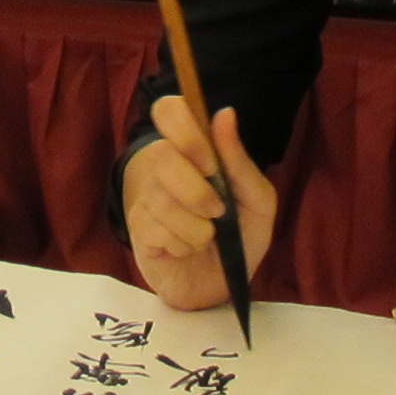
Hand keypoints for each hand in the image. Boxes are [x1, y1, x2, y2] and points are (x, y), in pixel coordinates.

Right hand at [122, 96, 279, 314]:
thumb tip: (225, 114)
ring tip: (207, 237)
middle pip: (162, 155)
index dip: (185, 130)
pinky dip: (183, 243)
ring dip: (197, 226)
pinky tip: (186, 248)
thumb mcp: (257, 201)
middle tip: (217, 210)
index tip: (210, 162)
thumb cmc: (240, 234)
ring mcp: (146, 198)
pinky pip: (156, 229)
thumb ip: (240, 161)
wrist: (225, 284)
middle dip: (197, 189)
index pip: (168, 110)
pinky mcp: (139, 230)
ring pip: (163, 200)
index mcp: (192, 152)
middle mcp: (162, 168)